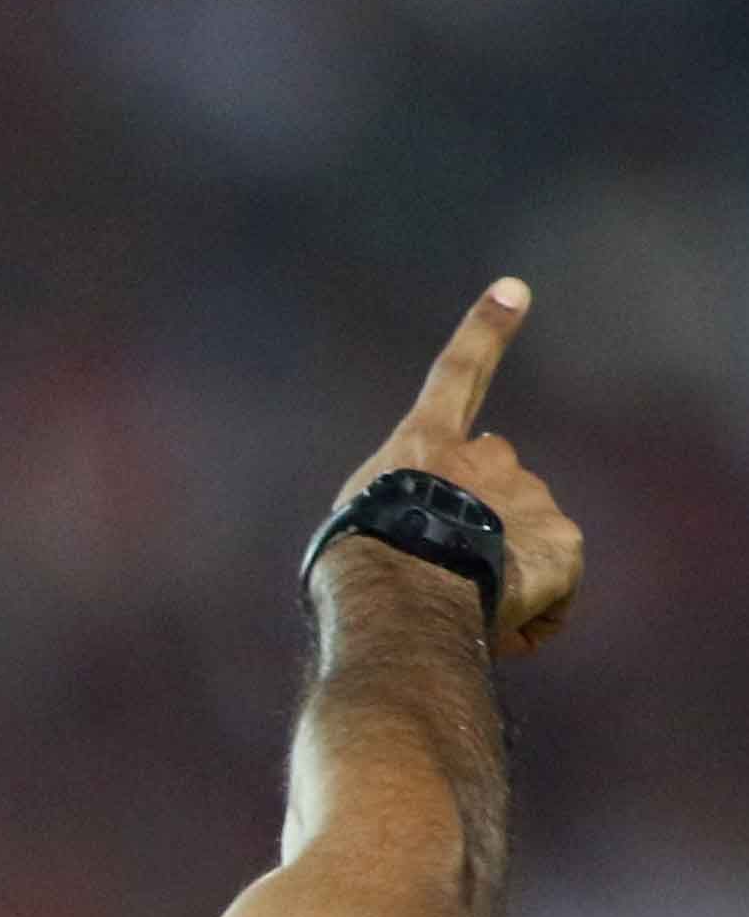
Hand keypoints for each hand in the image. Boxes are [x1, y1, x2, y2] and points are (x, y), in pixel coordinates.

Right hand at [320, 277, 581, 654]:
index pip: (457, 374)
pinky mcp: (562, 540)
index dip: (484, 331)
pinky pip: (548, 593)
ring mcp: (530, 496)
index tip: (515, 289)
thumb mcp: (355, 528)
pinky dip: (528, 616)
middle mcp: (487, 457)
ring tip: (458, 610)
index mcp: (425, 445)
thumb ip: (397, 515)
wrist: (400, 589)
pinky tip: (494, 628)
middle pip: (500, 482)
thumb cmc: (354, 569)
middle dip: (488, 520)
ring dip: (501, 576)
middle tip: (453, 571)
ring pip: (523, 545)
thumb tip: (418, 545)